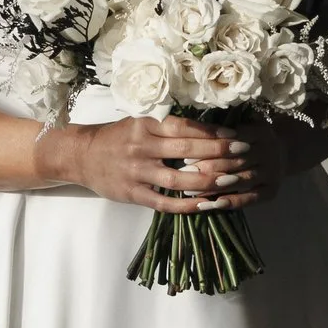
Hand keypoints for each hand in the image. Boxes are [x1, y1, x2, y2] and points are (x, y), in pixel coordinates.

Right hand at [72, 116, 267, 209]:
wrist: (81, 155)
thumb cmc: (118, 137)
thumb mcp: (141, 122)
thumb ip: (169, 126)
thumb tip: (208, 128)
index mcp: (147, 125)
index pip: (187, 128)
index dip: (215, 133)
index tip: (238, 136)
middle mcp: (143, 147)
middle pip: (188, 151)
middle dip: (220, 154)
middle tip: (245, 155)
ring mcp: (137, 172)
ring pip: (179, 179)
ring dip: (208, 181)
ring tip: (232, 181)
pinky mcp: (133, 194)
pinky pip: (164, 202)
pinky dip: (187, 204)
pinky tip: (207, 204)